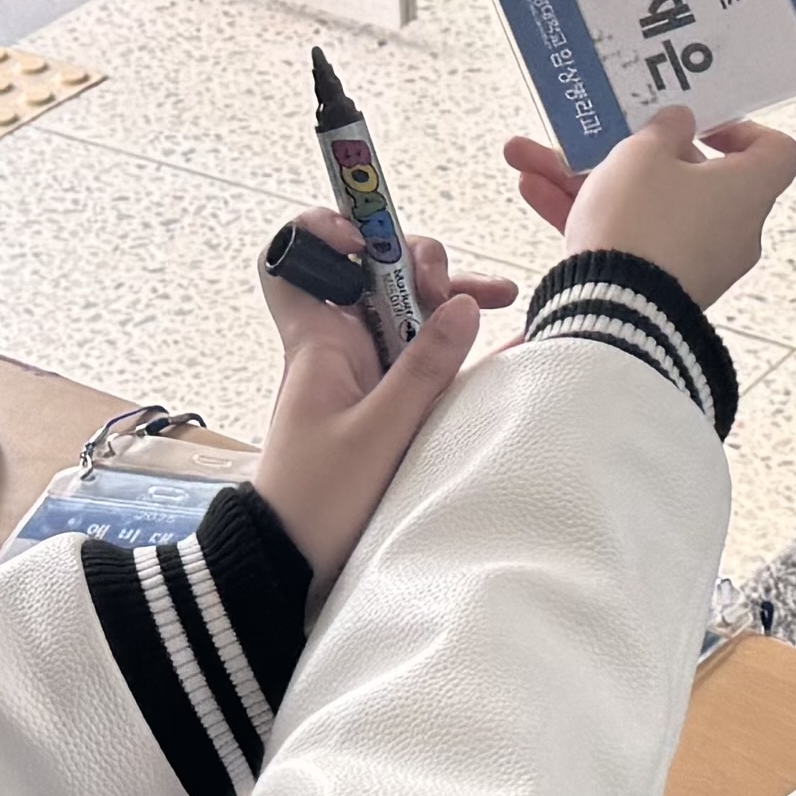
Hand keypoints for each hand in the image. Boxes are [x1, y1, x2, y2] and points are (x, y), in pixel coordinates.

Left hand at [248, 215, 514, 591]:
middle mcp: (341, 345)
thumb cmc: (318, 500)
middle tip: (453, 290)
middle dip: (420, 264)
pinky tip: (504, 338)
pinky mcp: (386, 401)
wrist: (291, 564)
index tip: (367, 241)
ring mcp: (365, 371)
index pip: (292, 258)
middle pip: (376, 274)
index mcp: (319, 340)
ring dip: (449, 299)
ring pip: (407, 310)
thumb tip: (464, 305)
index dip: (324, 232)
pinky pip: (423, 354)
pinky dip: (456, 342)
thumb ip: (424, 367)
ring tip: (502, 297)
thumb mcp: (380, 433)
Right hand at [496, 104, 795, 308]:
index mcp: (747, 190)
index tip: (698, 125)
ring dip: (588, 182)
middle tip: (592, 136)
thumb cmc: (642, 219)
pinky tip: (533, 192)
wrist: (617, 312)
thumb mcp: (643, 155)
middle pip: (687, 177)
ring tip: (528, 160)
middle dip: (627, 152)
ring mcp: (695, 260)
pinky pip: (628, 239)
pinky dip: (588, 217)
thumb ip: (662, 130)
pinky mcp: (660, 286)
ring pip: (643, 206)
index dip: (742, 130)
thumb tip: (681, 124)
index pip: (776, 152)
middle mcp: (731, 228)